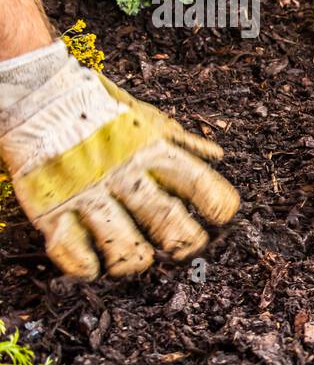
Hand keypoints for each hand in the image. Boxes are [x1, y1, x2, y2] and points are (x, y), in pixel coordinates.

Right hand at [0, 43, 238, 278]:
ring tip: (139, 258)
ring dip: (136, 259)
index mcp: (152, 152)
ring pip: (123, 244)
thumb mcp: (147, 120)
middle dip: (183, 241)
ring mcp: (87, 194)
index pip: (199, 183)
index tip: (221, 216)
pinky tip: (95, 266)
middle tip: (184, 247)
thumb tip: (216, 155)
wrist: (40, 98)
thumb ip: (181, 142)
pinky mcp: (52, 208)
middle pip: (167, 220)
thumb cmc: (100, 110)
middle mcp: (124, 176)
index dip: (216, 204)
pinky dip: (86, 265)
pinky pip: (71, 249)